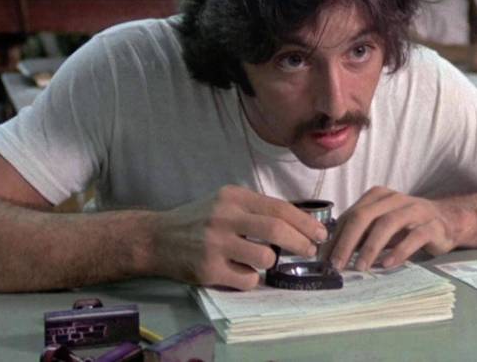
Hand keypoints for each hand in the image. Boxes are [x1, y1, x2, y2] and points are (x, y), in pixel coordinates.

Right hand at [149, 186, 327, 289]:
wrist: (156, 238)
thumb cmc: (198, 220)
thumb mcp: (225, 203)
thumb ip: (256, 209)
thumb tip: (299, 223)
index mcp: (233, 197)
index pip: (279, 208)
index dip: (305, 223)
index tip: (320, 234)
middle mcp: (225, 217)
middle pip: (277, 231)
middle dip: (301, 243)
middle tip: (310, 251)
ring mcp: (215, 244)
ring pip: (265, 258)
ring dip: (271, 263)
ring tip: (262, 260)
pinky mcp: (208, 270)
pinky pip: (247, 280)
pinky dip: (251, 279)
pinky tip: (241, 272)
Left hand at [329, 187, 460, 271]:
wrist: (447, 221)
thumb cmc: (407, 225)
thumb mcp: (381, 225)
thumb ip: (360, 234)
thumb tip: (331, 253)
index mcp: (379, 196)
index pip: (352, 215)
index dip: (336, 237)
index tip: (325, 259)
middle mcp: (395, 199)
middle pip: (365, 216)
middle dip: (347, 241)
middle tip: (337, 265)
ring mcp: (415, 210)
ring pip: (388, 224)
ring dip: (371, 247)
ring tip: (360, 267)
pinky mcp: (432, 226)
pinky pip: (413, 237)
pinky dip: (399, 251)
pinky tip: (387, 265)